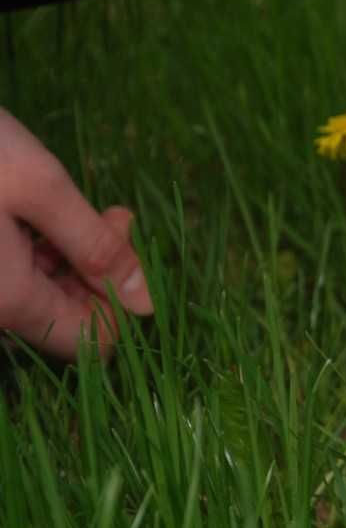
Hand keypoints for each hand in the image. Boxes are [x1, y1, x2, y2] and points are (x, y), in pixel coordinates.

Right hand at [0, 109, 152, 358]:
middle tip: (111, 212)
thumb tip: (149, 305)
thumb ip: (97, 248)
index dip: (122, 297)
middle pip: (66, 314)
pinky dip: (36, 247)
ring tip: (76, 202)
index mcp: (8, 300)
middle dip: (99, 268)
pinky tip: (39, 208)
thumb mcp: (39, 186)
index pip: (91, 341)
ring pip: (40, 292)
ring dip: (70, 254)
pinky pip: (11, 275)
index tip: (122, 237)